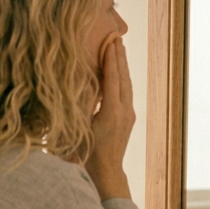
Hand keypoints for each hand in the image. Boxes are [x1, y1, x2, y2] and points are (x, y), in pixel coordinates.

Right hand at [85, 34, 133, 200]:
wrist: (107, 171)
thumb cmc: (88, 152)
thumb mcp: (81, 126)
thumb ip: (83, 103)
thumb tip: (83, 81)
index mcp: (112, 111)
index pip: (112, 78)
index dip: (110, 58)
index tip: (110, 41)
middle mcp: (124, 110)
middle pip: (123, 77)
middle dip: (119, 56)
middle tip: (116, 37)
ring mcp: (128, 114)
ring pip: (127, 84)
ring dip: (122, 65)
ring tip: (118, 48)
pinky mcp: (128, 118)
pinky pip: (126, 92)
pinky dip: (122, 78)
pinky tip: (118, 72)